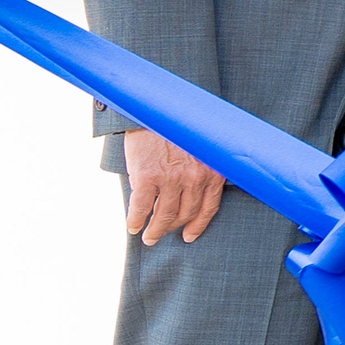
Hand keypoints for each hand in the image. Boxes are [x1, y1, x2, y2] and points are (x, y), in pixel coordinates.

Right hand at [119, 129, 224, 246]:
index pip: (209, 207)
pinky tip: (133, 226)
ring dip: (155, 230)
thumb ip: (202, 166)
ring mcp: (171, 178)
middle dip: (173, 228)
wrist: (154, 107)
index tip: (189, 236)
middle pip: (185, 214)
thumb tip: (195, 189)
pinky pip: (141, 208)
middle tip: (161, 235)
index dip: (198, 225)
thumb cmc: (177, 124)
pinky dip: (136, 220)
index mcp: (211, 170)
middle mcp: (195, 178)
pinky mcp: (147, 177)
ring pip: (164, 215)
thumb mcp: (200, 145)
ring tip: (148, 236)